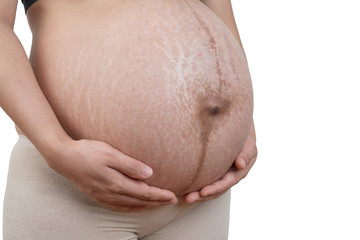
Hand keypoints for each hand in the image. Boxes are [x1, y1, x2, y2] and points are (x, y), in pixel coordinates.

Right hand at [45, 138, 176, 210]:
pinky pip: (118, 206)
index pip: (144, 192)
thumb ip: (130, 165)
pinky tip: (135, 206)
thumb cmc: (88, 152)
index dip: (159, 195)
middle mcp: (111, 193)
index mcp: (116, 183)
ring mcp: (103, 196)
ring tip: (158, 204)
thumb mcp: (110, 153)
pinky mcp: (97, 195)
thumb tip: (149, 174)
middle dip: (157, 201)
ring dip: (146, 205)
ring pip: (130, 204)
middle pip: (139, 200)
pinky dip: (130, 208)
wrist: (63, 158)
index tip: (172, 195)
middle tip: (171, 201)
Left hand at [183, 119, 256, 202]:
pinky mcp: (215, 168)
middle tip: (188, 198)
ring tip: (184, 197)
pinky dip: (197, 185)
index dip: (215, 188)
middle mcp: (232, 174)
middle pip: (217, 189)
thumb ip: (246, 152)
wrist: (237, 123)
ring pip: (211, 187)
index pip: (227, 182)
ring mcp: (224, 172)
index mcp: (241, 169)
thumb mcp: (248, 140)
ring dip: (198, 194)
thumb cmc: (243, 130)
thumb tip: (241, 165)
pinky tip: (184, 188)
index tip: (203, 192)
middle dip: (203, 195)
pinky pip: (206, 179)